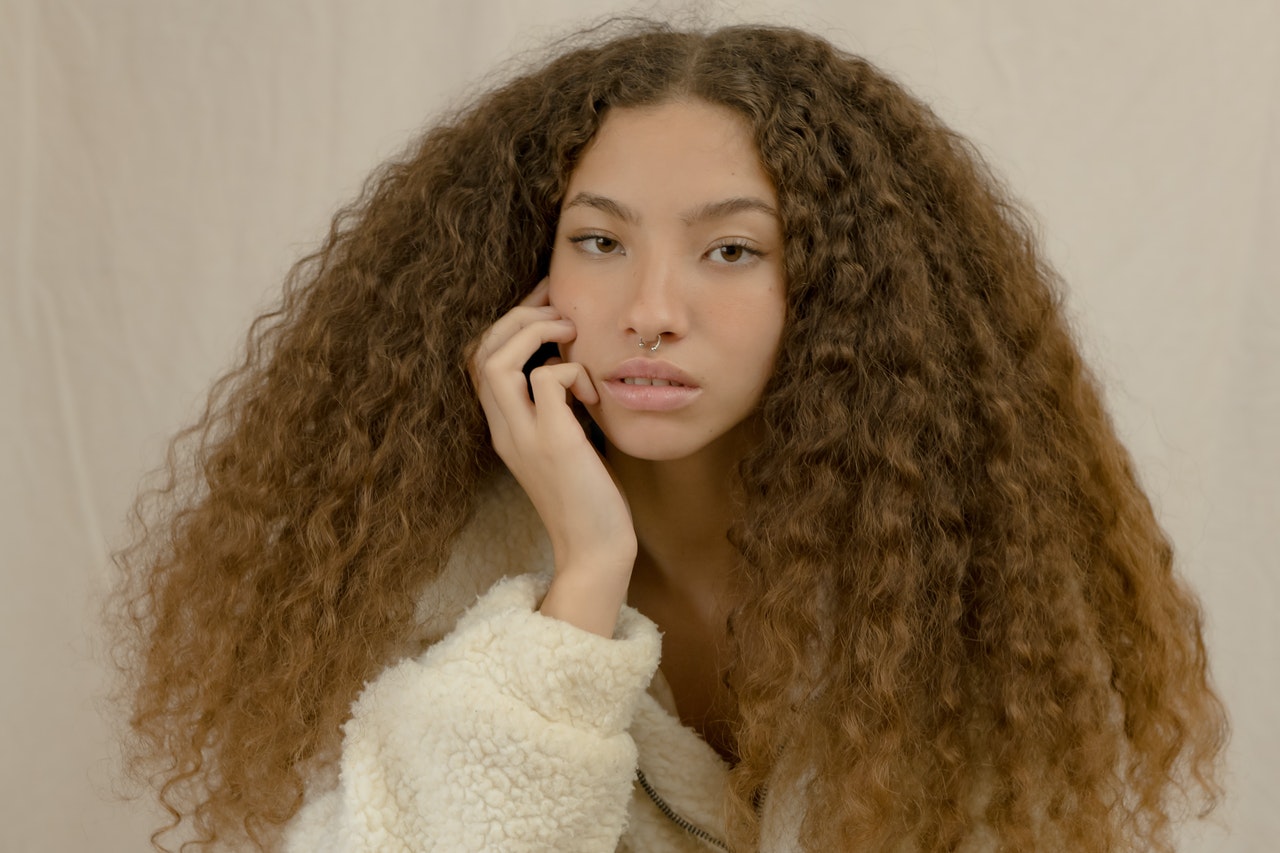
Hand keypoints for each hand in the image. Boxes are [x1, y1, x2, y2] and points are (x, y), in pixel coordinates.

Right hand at [469, 279, 636, 634]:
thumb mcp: (567, 443)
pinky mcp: (553, 444)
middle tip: (559, 307)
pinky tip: (593, 392)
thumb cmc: (591, 499)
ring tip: (569, 332)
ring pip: (494, 361)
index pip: (480, 361)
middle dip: (516, 315)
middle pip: (479, 352)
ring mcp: (524, 437)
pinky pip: (548, 380)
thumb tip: (573, 364)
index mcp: (504, 428)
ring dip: (532, 331)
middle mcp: (504, 430)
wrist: (596, 551)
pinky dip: (571, 370)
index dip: (508, 325)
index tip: (546, 306)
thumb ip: (558, 407)